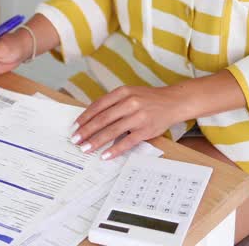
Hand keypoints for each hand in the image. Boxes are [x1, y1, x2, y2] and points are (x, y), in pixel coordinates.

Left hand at [70, 84, 189, 159]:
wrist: (173, 102)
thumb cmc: (148, 99)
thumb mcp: (130, 93)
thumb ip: (113, 103)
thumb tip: (91, 118)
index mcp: (123, 92)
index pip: (98, 105)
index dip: (84, 117)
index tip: (74, 127)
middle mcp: (129, 103)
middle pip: (102, 119)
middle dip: (86, 131)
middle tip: (75, 140)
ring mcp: (138, 117)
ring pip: (112, 131)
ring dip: (96, 141)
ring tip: (86, 148)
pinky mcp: (146, 130)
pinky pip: (127, 142)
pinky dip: (114, 150)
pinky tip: (105, 155)